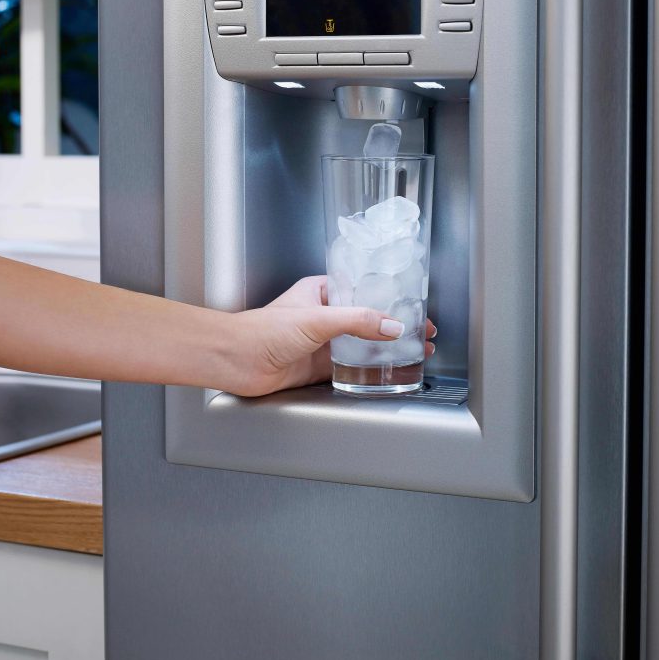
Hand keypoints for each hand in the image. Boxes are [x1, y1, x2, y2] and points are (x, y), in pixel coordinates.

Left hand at [223, 276, 435, 396]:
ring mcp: (322, 341)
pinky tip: (387, 370)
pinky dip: (370, 368)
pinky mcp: (319, 366)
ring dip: (387, 348)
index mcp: (320, 291)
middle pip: (367, 318)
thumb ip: (357, 322)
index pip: (363, 289)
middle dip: (395, 325)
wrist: (236, 362)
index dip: (390, 297)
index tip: (413, 305)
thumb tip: (391, 326)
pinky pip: (351, 366)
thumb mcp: (317, 319)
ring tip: (414, 351)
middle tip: (422, 331)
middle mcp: (323, 314)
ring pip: (362, 343)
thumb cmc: (262, 331)